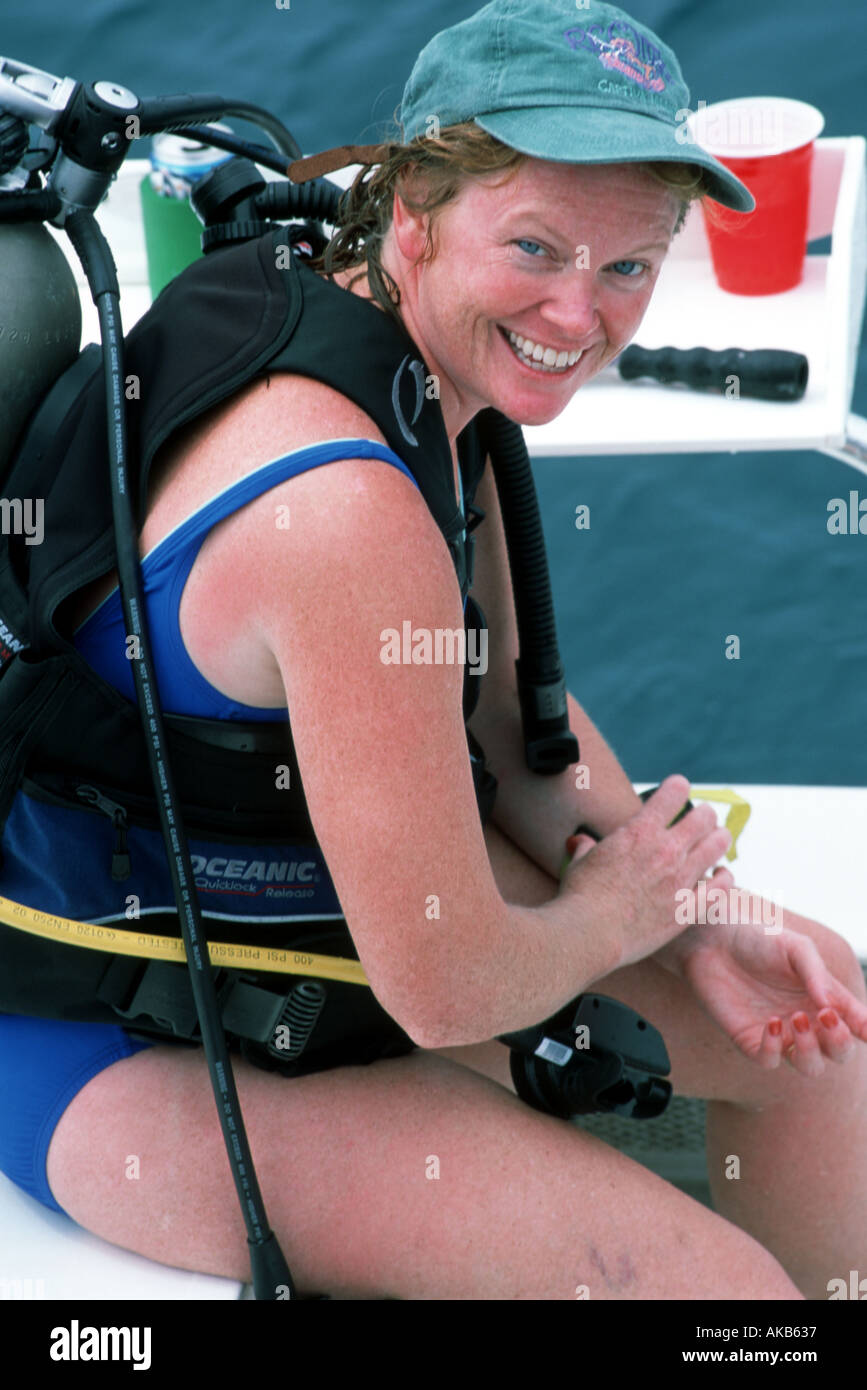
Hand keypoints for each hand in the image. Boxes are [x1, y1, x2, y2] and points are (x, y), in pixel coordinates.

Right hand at [560, 775, 731, 969]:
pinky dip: (724, 877)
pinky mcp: (687, 909)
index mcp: (640, 830)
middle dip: (705, 814)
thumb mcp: (580, 861)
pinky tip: (720, 875)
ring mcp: (680, 879)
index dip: (678, 787)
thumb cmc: (580, 896)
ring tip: (717, 840)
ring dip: (719, 839)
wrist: (589, 933)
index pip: (674, 791)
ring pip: (718, 845)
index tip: (677, 790)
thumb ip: (587, 847)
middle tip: (702, 819)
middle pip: (704, 816)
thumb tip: (581, 842)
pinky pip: (721, 886)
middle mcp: (666, 849)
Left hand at [676, 913, 866, 1075]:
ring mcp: (779, 1034)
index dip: (865, 1029)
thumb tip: (832, 1007)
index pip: (855, 1023)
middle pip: (838, 1052)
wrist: (712, 938)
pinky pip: (769, 1061)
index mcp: (824, 998)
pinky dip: (774, 1049)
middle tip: (825, 1017)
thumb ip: (817, 975)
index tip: (865, 1029)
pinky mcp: (749, 1039)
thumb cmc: (758, 938)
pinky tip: (771, 1024)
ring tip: (796, 1019)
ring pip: (809, 1066)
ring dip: (810, 1050)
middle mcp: (806, 1020)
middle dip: (839, 1042)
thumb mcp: (796, 947)